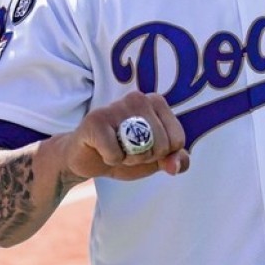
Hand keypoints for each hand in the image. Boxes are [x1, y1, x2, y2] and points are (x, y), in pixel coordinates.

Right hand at [60, 91, 188, 181]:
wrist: (86, 157)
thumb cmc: (124, 152)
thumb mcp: (156, 158)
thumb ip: (177, 160)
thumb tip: (175, 166)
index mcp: (156, 102)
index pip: (177, 140)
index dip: (162, 154)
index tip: (144, 147)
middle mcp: (137, 98)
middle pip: (161, 146)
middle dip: (144, 158)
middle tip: (126, 149)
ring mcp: (115, 107)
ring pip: (140, 150)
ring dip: (127, 160)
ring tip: (115, 148)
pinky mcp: (95, 120)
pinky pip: (116, 154)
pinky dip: (110, 160)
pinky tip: (101, 149)